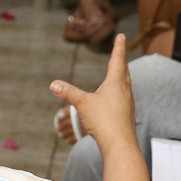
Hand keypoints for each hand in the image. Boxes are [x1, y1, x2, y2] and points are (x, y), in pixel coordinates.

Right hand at [49, 33, 137, 152]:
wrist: (120, 145)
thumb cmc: (104, 121)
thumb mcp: (83, 104)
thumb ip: (69, 93)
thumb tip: (53, 84)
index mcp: (117, 83)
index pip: (118, 60)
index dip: (119, 47)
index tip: (122, 35)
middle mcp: (125, 91)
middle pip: (124, 71)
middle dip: (121, 60)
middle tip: (121, 51)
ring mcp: (127, 104)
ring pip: (125, 86)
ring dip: (122, 77)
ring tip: (120, 74)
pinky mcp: (126, 116)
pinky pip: (123, 99)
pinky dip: (120, 92)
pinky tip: (115, 100)